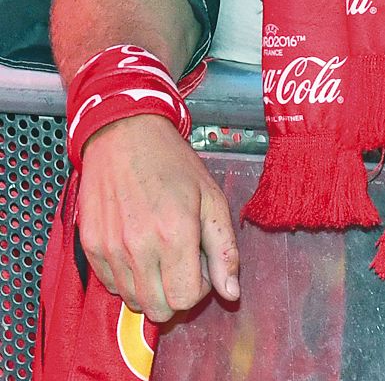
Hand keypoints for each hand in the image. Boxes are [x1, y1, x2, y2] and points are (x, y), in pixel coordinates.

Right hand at [77, 116, 239, 321]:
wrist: (124, 137)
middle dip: (176, 295)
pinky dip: (128, 278)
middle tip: (183, 263)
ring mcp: (110, 250)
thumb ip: (225, 250)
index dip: (201, 289)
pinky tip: (139, 249)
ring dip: (152, 287)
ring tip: (161, 253)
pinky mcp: (90, 247)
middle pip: (158, 309)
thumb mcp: (213, 200)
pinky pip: (111, 285)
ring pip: (133, 301)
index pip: (187, 299)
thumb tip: (231, 293)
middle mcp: (139, 248)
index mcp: (176, 235)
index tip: (202, 267)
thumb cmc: (173, 165)